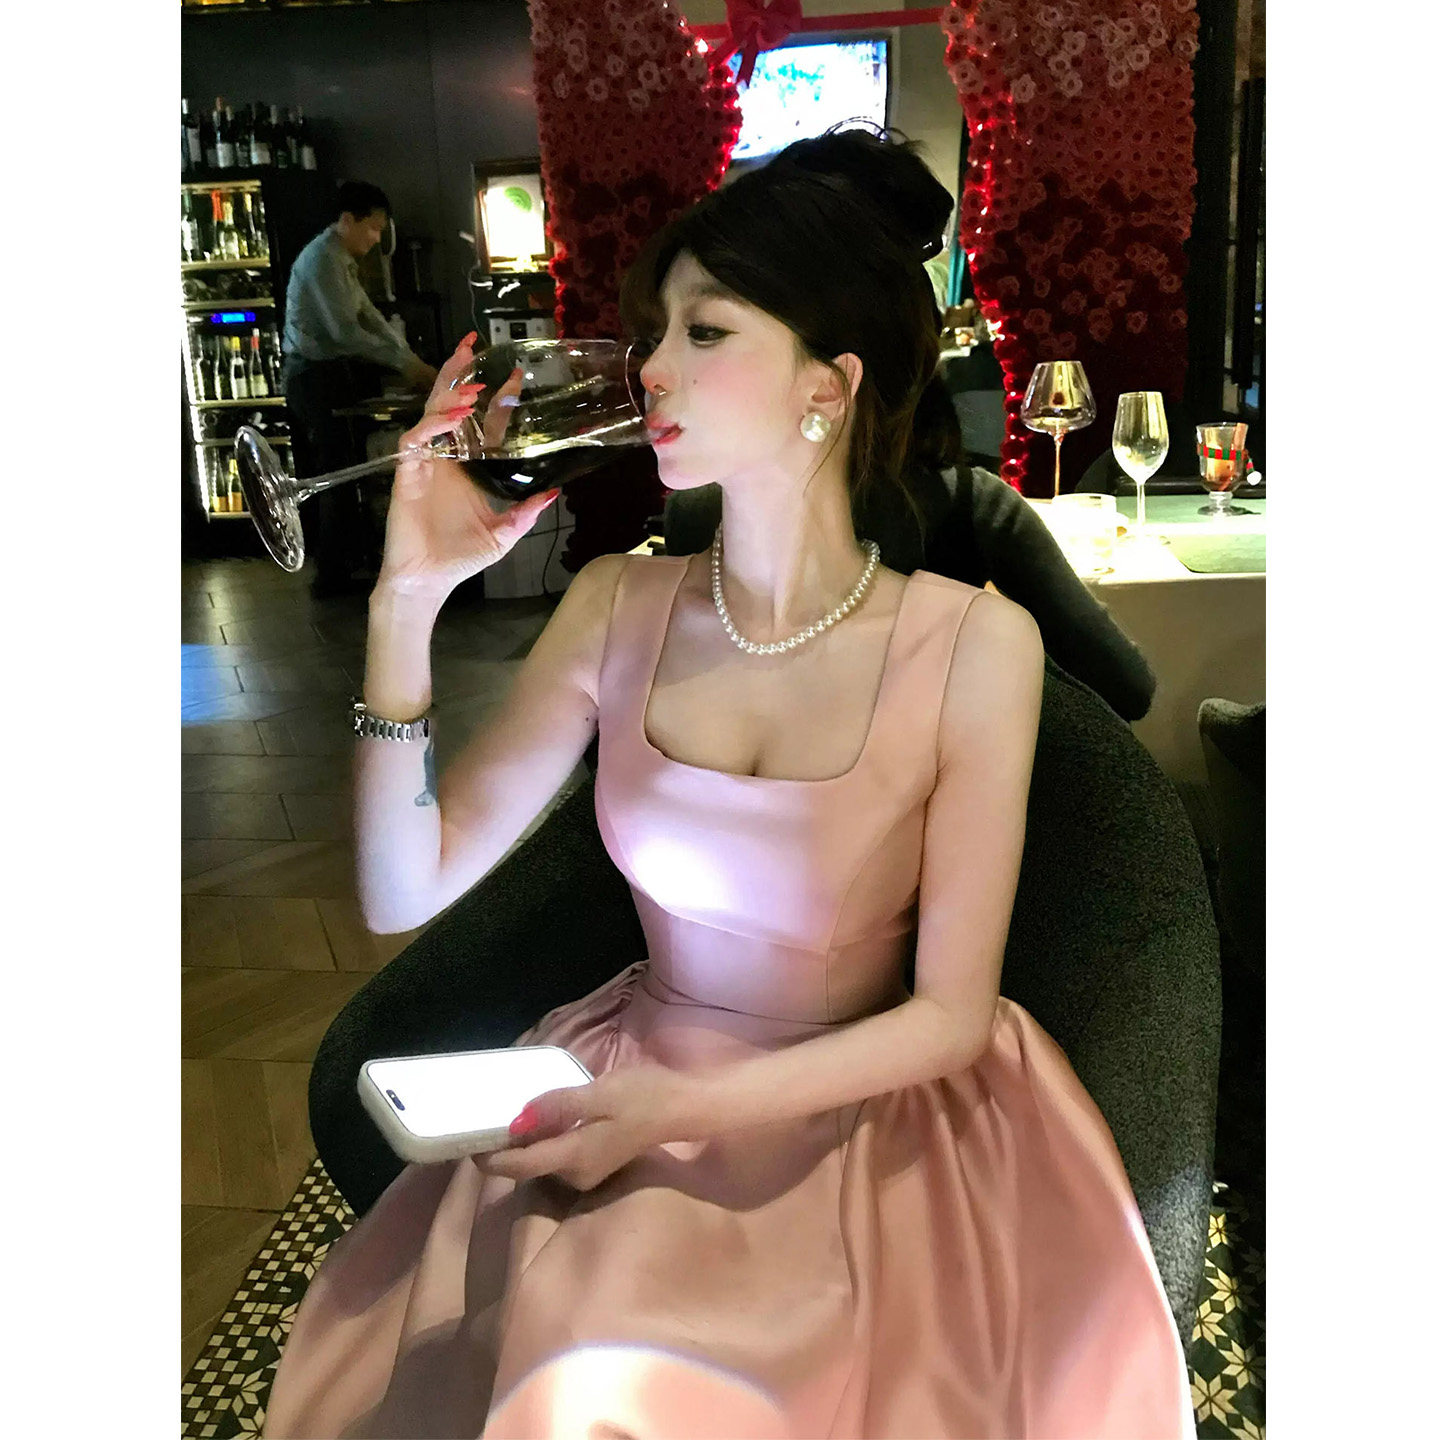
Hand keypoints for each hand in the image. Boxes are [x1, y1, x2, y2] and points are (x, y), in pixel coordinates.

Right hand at [374, 332, 557, 602]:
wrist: (428, 580)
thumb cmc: (461, 557)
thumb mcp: (504, 533)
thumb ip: (526, 511)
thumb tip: (554, 492)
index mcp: (468, 466)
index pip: (482, 422)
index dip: (497, 398)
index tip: (516, 375)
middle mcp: (446, 458)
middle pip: (450, 404)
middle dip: (459, 373)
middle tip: (472, 345)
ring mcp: (425, 464)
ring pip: (430, 415)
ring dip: (448, 397)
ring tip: (470, 387)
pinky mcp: (408, 475)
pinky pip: (415, 442)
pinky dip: (431, 428)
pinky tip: (449, 421)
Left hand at [473, 1065, 687, 1192]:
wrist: (685, 1108)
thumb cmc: (643, 1096)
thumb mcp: (599, 1094)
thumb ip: (557, 1107)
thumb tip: (516, 1123)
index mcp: (574, 1158)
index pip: (520, 1166)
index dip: (490, 1158)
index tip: (467, 1142)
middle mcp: (576, 1174)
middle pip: (528, 1166)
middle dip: (505, 1149)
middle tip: (484, 1120)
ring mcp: (588, 1172)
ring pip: (543, 1161)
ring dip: (525, 1143)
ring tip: (508, 1115)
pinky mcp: (596, 1162)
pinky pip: (559, 1155)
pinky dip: (545, 1140)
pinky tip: (543, 1118)